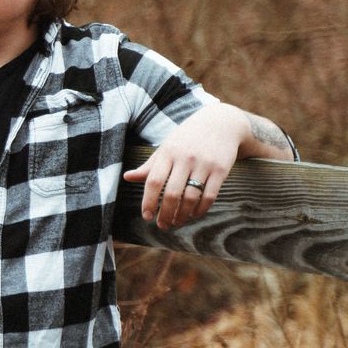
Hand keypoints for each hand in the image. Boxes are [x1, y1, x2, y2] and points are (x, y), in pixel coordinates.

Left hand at [122, 104, 248, 230]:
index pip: (153, 181)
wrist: (221, 122)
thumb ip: (149, 165)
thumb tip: (127, 177)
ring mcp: (204, 164)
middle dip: (165, 213)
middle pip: (171, 193)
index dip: (148, 201)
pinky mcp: (221, 169)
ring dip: (182, 214)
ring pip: (190, 197)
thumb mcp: (167, 147)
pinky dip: (201, 209)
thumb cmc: (187, 138)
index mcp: (168, 153)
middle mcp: (185, 158)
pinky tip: (194, 215)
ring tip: (177, 222)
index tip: (146, 216)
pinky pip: (209, 195)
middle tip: (162, 225)